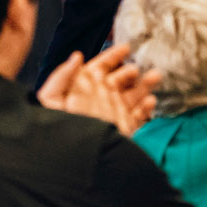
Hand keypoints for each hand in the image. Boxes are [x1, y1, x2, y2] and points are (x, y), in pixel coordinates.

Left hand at [38, 42, 159, 135]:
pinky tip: (150, 101)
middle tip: (136, 68)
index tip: (126, 47)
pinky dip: (146, 109)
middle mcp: (102, 98)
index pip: (101, 67)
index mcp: (85, 87)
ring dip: (145, 85)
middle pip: (121, 79)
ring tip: (156, 76)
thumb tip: (77, 56)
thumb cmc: (55, 127)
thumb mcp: (51, 99)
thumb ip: (61, 76)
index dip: (113, 55)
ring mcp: (114, 113)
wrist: (70, 158)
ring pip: (134, 95)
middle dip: (131, 71)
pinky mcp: (124, 128)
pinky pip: (138, 117)